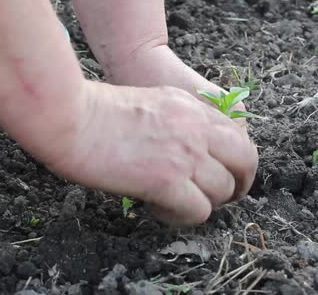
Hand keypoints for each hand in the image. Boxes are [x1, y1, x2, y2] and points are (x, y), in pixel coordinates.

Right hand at [46, 81, 258, 225]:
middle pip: (245, 162)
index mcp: (194, 108)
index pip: (239, 137)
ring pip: (223, 191)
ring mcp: (185, 154)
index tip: (229, 176)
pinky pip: (199, 211)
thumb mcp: (154, 100)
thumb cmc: (99, 109)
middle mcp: (197, 130)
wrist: (71, 116)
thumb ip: (182, 119)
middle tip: (222, 198)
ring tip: (176, 203)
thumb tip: (193, 148)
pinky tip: (160, 208)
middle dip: (240, 185)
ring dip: (204, 202)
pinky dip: (183, 216)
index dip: (239, 162)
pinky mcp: (167, 180)